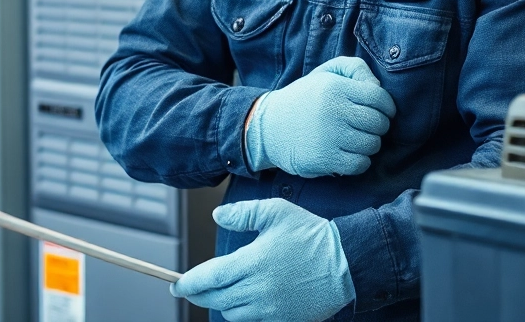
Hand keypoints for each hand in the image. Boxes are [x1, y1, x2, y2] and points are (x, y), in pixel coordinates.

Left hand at [170, 198, 353, 321]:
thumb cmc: (313, 236)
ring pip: (232, 314)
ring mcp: (271, 310)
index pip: (209, 278)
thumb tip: (218, 217)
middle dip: (199, 294)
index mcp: (253, 263)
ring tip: (220, 291)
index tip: (176, 283)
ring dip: (221, 303)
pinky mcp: (284, 320)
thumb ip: (243, 213)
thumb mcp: (277, 212)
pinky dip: (241, 314)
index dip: (189, 283)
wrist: (348, 263)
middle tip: (190, 287)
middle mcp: (259, 291)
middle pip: (216, 299)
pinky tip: (243, 302)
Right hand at [245, 56, 394, 176]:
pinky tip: (350, 153)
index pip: (379, 97)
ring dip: (369, 143)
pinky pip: (360, 163)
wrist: (269, 127)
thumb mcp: (325, 73)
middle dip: (379, 125)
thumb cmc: (306, 99)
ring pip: (372, 144)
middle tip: (367, 126)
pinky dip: (360, 160)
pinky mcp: (324, 159)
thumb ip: (354, 68)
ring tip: (357, 139)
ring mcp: (329, 136)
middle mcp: (332, 110)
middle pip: (379, 122)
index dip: (387, 106)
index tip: (383, 111)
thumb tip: (378, 86)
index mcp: (334, 87)